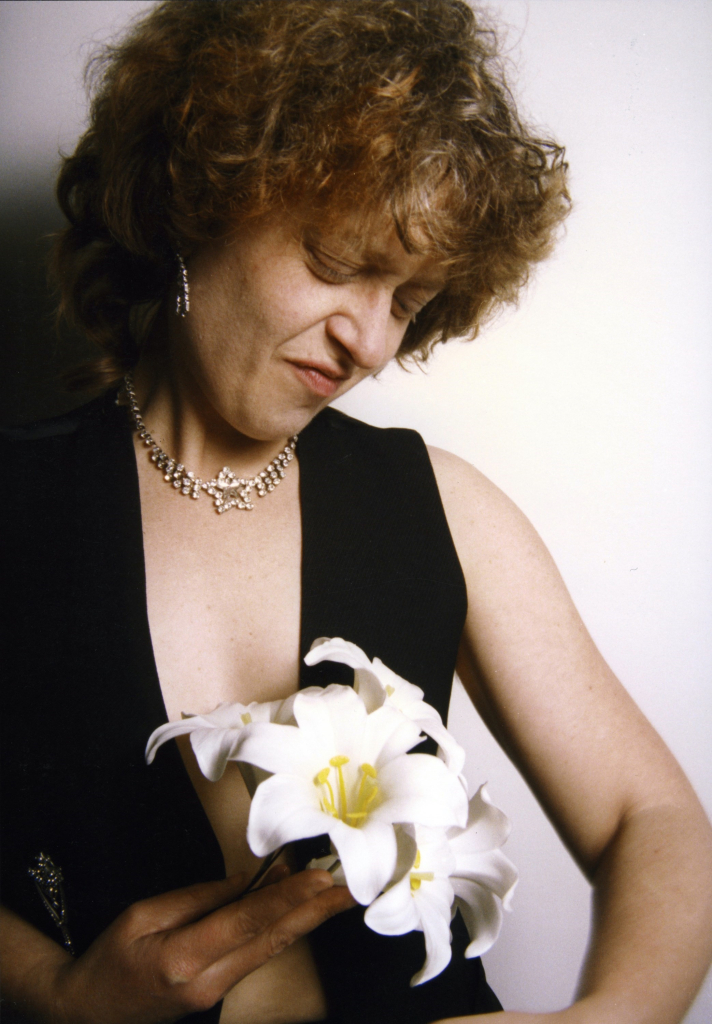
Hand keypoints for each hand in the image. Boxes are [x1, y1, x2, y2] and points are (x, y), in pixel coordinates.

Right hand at [3, 867, 353, 1023]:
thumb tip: (248, 878)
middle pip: (273, 940)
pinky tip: (299, 911)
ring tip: (335, 894)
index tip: (321, 879)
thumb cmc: (109, 959)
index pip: (249, 921)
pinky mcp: (218, 996)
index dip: (289, 898)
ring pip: (271, 951)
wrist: (87, 1014)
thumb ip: (199, 897)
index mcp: (184, 958)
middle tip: (350, 887)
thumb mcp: (142, 915)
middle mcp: (208, 983)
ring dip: (306, 920)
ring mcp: (216, 996)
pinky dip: (281, 931)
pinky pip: (257, 958)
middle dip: (316, 912)